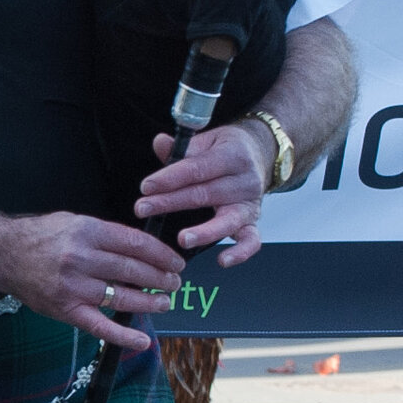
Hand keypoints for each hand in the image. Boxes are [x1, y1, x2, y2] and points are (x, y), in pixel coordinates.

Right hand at [0, 210, 187, 351]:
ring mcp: (74, 287)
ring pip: (122, 297)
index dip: (162, 255)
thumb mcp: (75, 222)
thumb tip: (142, 250)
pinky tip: (143, 340)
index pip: (136, 244)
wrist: (4, 254)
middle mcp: (82, 258)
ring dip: (149, 302)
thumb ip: (106, 235)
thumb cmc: (42, 237)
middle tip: (175, 283)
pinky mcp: (66, 310)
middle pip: (133, 270)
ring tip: (164, 302)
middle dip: (160, 279)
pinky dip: (123, 335)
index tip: (175, 262)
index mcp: (88, 231)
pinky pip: (100, 326)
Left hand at [133, 119, 270, 264]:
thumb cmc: (226, 150)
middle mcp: (245, 181)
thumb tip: (160, 142)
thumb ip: (183, 148)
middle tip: (143, 209)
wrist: (259, 155)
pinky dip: (240, 253)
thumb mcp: (207, 141)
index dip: (171, 177)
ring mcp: (251, 204)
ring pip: (228, 220)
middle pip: (206, 194)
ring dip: (205, 232)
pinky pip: (251, 240)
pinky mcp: (253, 222)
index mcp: (232, 155)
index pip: (197, 168)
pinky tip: (221, 261)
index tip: (146, 187)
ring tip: (183, 239)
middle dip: (171, 202)